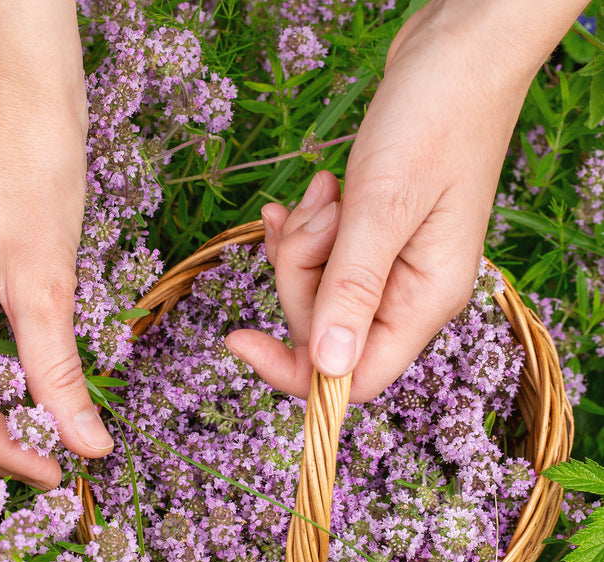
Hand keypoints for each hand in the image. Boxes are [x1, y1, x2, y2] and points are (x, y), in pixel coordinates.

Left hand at [226, 0, 583, 401]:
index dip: (292, 369)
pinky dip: (307, 226)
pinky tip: (313, 192)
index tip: (237, 337)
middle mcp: (410, 294)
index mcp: (425, 301)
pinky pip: (321, 253)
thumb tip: (327, 369)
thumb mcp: (382, 207)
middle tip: (317, 215)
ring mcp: (392, 265)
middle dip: (298, 273)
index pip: (352, 377)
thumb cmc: (435, 118)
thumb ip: (352, 290)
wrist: (458, 50)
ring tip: (327, 189)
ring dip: (304, 240)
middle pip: (322, 326)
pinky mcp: (375, 236)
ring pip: (315, 286)